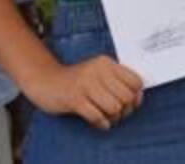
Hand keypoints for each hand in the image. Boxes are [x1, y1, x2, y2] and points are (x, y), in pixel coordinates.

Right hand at [23, 55, 143, 130]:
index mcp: (105, 62)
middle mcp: (96, 70)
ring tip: (106, 116)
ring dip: (113, 118)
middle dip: (125, 110)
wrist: (47, 82)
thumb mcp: (99, 74)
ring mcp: (84, 84)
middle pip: (126, 97)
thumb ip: (119, 82)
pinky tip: (98, 121)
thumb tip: (137, 98)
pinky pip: (98, 116)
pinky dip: (101, 123)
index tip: (129, 102)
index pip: (135, 81)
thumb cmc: (78, 82)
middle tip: (116, 112)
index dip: (136, 96)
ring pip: (114, 108)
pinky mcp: (74, 98)